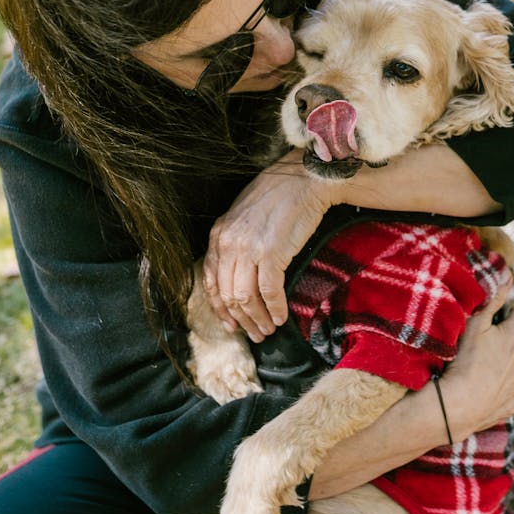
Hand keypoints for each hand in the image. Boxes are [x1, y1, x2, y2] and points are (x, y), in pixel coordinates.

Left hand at [203, 152, 336, 341]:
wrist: (304, 180)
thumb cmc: (279, 197)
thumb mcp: (244, 218)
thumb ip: (235, 243)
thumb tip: (238, 276)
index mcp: (218, 234)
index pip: (209, 281)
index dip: (219, 308)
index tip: (231, 324)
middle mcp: (228, 243)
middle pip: (227, 294)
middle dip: (241, 320)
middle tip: (254, 334)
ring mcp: (248, 249)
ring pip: (245, 298)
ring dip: (257, 319)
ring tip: (268, 330)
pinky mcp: (271, 253)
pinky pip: (269, 292)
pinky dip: (275, 309)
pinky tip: (281, 317)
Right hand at [441, 276, 513, 440]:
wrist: (460, 404)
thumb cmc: (465, 361)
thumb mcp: (474, 325)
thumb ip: (493, 301)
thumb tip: (508, 278)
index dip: (512, 311)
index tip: (502, 312)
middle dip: (508, 337)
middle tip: (487, 340)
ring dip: (507, 362)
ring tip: (484, 365)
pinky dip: (504, 385)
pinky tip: (488, 386)